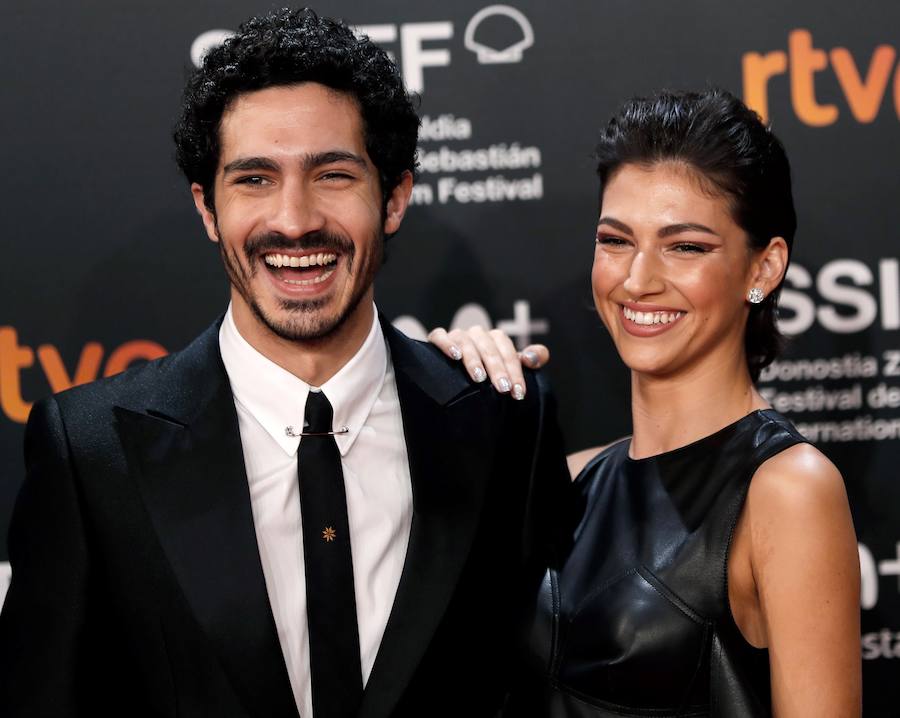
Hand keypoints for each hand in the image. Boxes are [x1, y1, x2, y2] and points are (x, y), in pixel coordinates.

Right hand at [427, 326, 548, 398]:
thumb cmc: (490, 371)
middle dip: (497, 369)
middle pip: (489, 348)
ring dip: (474, 359)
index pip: (508, 352)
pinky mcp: (438, 338)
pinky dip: (447, 344)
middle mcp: (477, 334)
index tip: (518, 392)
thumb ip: (533, 358)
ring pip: (466, 342)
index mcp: (496, 338)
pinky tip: (454, 357)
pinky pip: (440, 335)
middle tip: (503, 389)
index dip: (515, 371)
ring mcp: (457, 335)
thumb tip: (532, 359)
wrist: (456, 374)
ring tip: (479, 378)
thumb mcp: (513, 367)